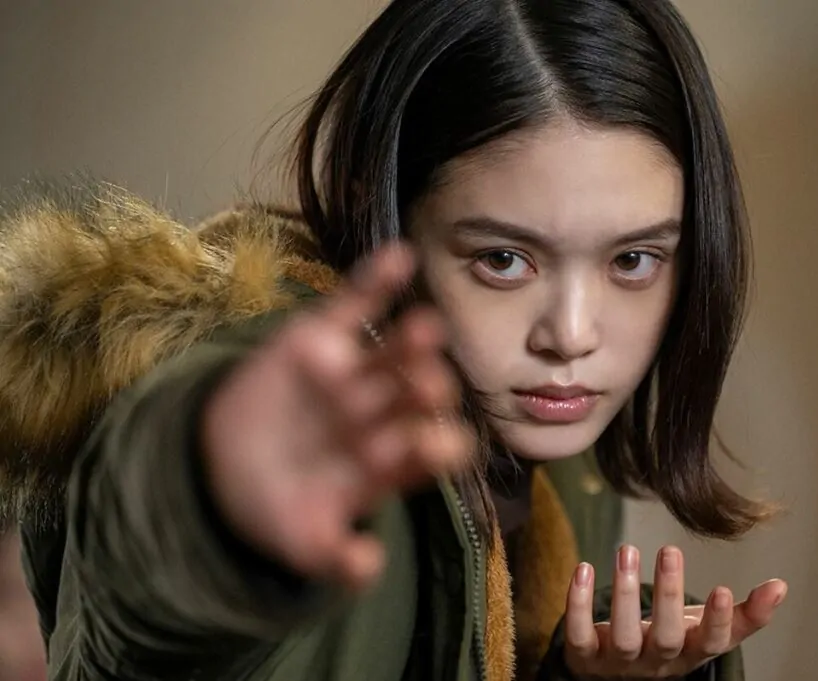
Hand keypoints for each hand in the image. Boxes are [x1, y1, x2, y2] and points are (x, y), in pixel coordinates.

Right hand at [202, 243, 470, 589]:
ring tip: (428, 325)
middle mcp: (377, 416)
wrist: (220, 468)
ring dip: (409, 341)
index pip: (419, 456)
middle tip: (435, 386)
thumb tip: (367, 568)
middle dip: (424, 392)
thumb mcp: (300, 542)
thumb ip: (334, 556)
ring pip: (389, 354)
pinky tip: (401, 257)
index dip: (433, 449)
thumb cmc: (277, 508)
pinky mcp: (321, 336)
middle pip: (410, 401)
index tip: (445, 447)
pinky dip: (376, 282)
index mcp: (384, 465)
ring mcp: (352, 374)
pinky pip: (353, 306)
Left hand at [564, 545, 786, 678]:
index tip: (724, 589)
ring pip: (624, 635)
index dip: (719, 622)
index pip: (711, 644)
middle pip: (666, 636)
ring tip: (627, 548)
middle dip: (668, 594)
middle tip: (671, 549)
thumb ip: (746, 614)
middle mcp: (658, 662)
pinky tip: (583, 568)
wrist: (621, 672)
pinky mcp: (585, 655)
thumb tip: (781, 586)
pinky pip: (579, 634)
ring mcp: (620, 662)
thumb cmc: (673, 640)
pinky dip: (576, 604)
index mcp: (691, 653)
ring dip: (624, 593)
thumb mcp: (707, 629)